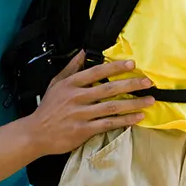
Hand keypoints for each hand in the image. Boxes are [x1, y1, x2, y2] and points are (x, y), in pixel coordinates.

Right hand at [29, 51, 154, 155]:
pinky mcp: (84, 130)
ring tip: (149, 100)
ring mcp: (81, 114)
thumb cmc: (48, 108)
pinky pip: (108, 124)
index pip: (96, 72)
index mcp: (71, 84)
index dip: (115, 67)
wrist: (35, 133)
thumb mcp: (56, 83)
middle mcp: (77, 97)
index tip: (131, 64)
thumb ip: (71, 68)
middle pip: (108, 89)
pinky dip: (124, 121)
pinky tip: (137, 118)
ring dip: (133, 103)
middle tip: (148, 82)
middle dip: (131, 84)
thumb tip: (82, 51)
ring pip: (112, 107)